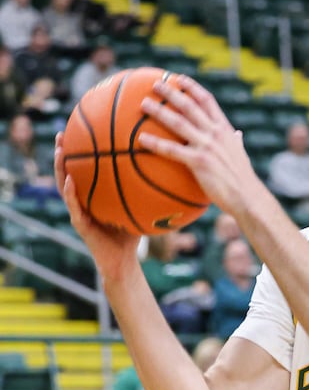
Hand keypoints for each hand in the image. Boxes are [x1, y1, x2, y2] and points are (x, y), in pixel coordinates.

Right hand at [54, 132, 141, 281]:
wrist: (123, 262)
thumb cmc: (133, 232)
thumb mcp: (141, 206)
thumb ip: (148, 189)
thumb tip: (169, 168)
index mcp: (94, 194)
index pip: (86, 167)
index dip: (81, 150)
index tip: (82, 128)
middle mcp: (82, 200)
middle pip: (70, 171)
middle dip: (64, 152)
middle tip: (62, 131)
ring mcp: (78, 212)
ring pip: (64, 186)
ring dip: (59, 168)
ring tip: (59, 150)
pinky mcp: (80, 225)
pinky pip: (73, 207)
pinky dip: (70, 193)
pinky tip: (70, 181)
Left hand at [137, 76, 267, 216]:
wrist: (246, 195)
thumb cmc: (242, 177)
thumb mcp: (241, 153)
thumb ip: (236, 141)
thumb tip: (238, 134)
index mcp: (225, 129)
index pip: (208, 101)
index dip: (193, 88)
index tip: (180, 79)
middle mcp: (215, 133)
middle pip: (190, 106)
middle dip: (172, 93)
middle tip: (155, 84)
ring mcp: (207, 146)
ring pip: (178, 123)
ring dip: (159, 112)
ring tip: (144, 104)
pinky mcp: (199, 161)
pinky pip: (172, 150)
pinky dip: (155, 143)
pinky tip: (140, 139)